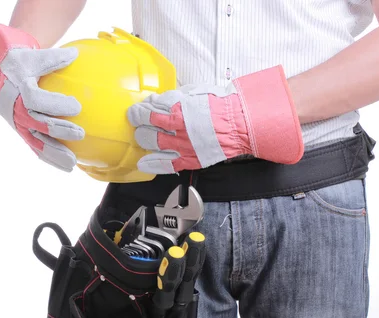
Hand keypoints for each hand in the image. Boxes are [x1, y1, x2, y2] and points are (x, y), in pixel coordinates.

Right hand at [0, 24, 83, 171]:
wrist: (0, 73)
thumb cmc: (21, 62)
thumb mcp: (34, 55)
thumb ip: (53, 58)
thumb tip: (75, 55)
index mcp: (17, 89)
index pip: (36, 100)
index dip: (55, 105)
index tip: (77, 106)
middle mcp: (14, 110)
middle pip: (36, 124)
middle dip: (58, 131)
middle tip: (80, 134)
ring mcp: (17, 124)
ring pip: (35, 142)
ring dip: (54, 154)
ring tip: (73, 164)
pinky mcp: (21, 132)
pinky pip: (34, 147)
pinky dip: (49, 158)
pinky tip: (66, 166)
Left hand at [127, 65, 303, 173]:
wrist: (243, 123)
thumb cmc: (223, 104)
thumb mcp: (197, 92)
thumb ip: (176, 97)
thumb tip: (158, 100)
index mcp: (180, 109)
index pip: (150, 110)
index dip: (139, 110)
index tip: (135, 110)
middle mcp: (179, 128)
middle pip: (148, 128)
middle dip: (140, 125)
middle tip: (138, 124)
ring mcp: (183, 146)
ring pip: (154, 144)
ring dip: (144, 140)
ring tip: (142, 137)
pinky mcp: (191, 159)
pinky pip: (167, 165)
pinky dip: (153, 164)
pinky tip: (143, 162)